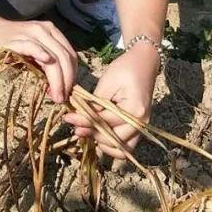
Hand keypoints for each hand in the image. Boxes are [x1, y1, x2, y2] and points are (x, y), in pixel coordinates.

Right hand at [0, 14, 78, 103]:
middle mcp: (44, 30)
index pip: (71, 55)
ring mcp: (30, 33)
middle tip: (63, 99)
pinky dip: (40, 55)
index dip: (72, 75)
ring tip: (56, 96)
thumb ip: (45, 63)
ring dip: (57, 79)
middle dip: (67, 81)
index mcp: (51, 31)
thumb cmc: (9, 43)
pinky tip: (46, 64)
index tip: (68, 92)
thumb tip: (60, 87)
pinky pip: (31, 47)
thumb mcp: (32, 50)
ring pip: (52, 57)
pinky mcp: (15, 40)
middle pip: (64, 58)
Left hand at [63, 43, 159, 158]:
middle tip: (75, 125)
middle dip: (91, 133)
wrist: (144, 62)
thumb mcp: (108, 82)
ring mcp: (142, 128)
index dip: (83, 120)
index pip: (104, 122)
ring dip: (102, 143)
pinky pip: (125, 146)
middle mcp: (141, 123)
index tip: (67, 117)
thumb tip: (79, 118)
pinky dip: (112, 145)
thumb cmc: (126, 69)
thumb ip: (95, 103)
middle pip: (112, 140)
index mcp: (134, 110)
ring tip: (86, 130)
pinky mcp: (138, 128)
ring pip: (120, 150)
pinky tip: (98, 134)